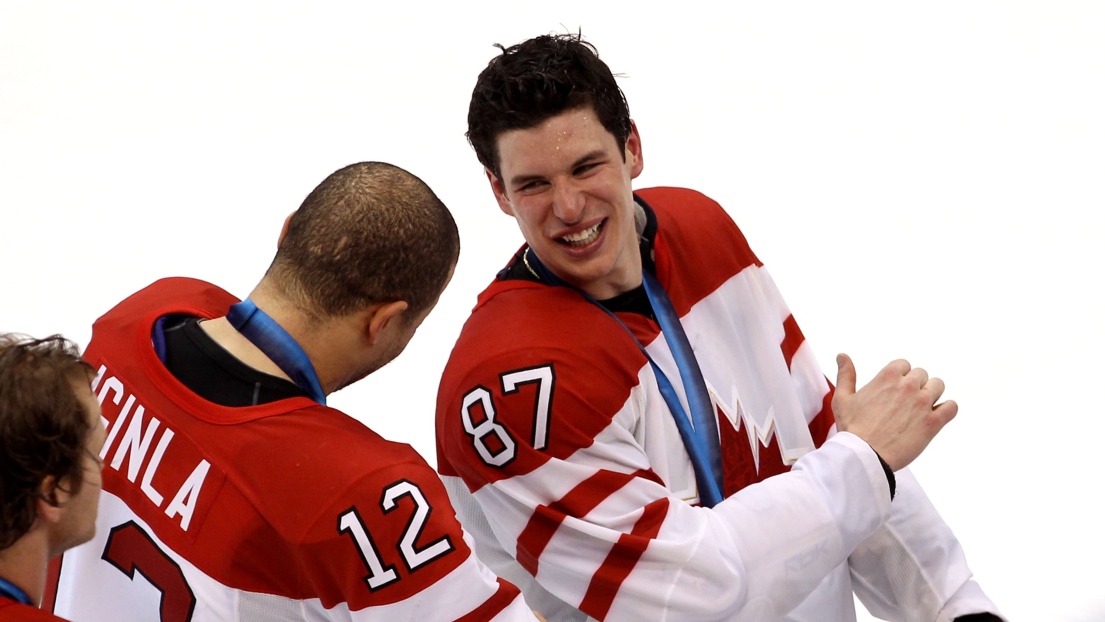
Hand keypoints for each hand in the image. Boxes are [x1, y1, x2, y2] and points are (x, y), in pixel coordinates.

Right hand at [832, 353, 957, 470]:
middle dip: (915, 385)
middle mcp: (908, 386)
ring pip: (938, 386)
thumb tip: (842, 356)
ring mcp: (923, 403)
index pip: (904, 364)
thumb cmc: (852, 428)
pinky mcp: (933, 422)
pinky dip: (946, 409)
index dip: (900, 376)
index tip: (894, 389)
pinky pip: (951, 407)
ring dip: (931, 394)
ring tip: (919, 409)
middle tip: (904, 402)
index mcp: (888, 376)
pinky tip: (936, 416)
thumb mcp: (842, 398)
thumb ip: (846, 374)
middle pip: (922, 374)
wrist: (864, 455)